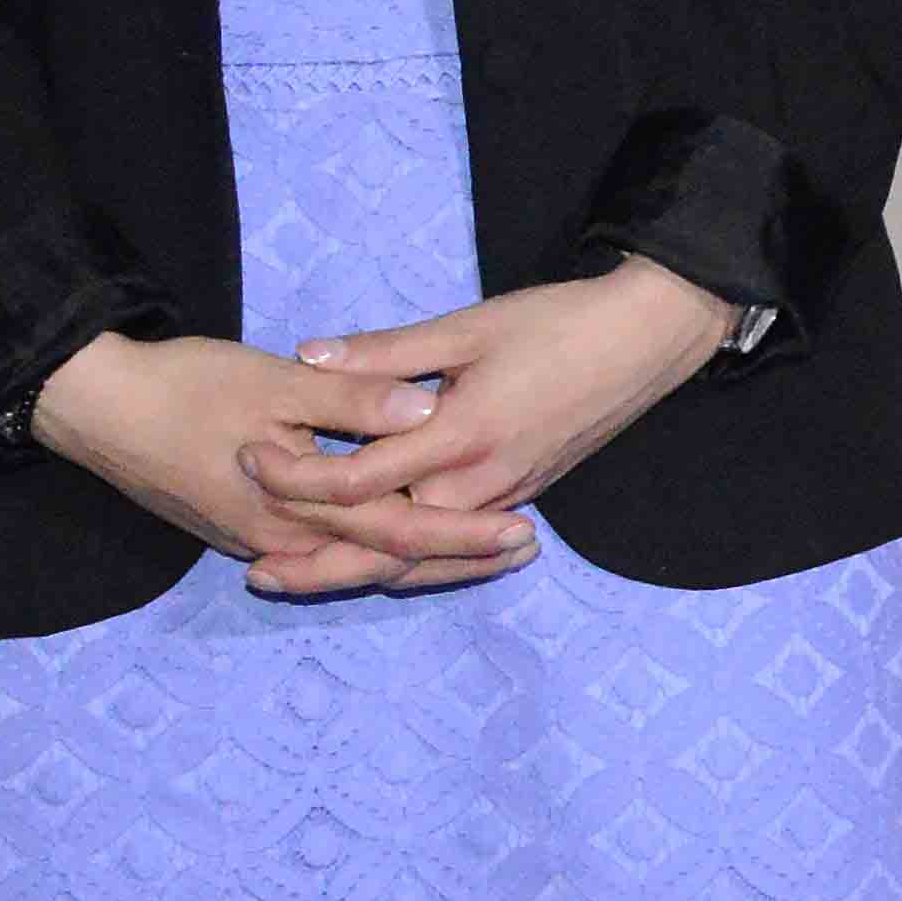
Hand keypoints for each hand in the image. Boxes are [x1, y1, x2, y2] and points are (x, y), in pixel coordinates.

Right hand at [33, 330, 516, 595]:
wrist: (94, 408)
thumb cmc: (184, 387)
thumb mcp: (273, 382)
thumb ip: (352, 399)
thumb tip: (427, 409)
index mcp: (296, 505)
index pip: (399, 530)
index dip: (464, 534)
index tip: (523, 531)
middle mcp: (282, 538)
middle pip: (385, 560)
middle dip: (457, 558)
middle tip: (524, 549)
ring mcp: (259, 538)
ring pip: (354, 562)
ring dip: (419, 558)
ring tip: (482, 550)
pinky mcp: (243, 527)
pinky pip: (322, 552)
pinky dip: (368, 551)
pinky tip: (400, 546)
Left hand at [247, 264, 739, 555]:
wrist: (650, 338)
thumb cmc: (561, 322)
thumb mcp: (468, 326)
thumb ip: (385, 353)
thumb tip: (307, 355)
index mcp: (462, 434)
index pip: (360, 480)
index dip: (297, 476)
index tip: (250, 456)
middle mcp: (482, 482)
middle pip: (385, 547)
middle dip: (317, 564)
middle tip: (256, 572)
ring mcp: (506, 498)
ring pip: (420, 559)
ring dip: (358, 574)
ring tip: (300, 578)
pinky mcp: (521, 496)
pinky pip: (451, 547)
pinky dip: (408, 563)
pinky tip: (375, 560)